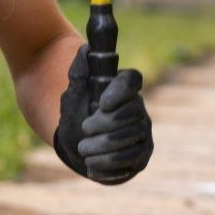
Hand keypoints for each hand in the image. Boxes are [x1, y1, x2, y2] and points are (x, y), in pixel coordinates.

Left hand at [54, 44, 152, 184]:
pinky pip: (131, 159)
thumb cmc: (76, 117)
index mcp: (121, 89)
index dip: (120, 91)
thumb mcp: (72, 97)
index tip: (103, 103)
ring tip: (84, 149)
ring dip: (103, 146)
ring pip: (130, 138)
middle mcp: (137, 108)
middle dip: (105, 125)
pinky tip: (92, 165)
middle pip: (131, 113)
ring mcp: (142, 131)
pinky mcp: (142, 153)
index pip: (132, 80)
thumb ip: (78, 74)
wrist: (77, 148)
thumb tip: (85, 49)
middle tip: (84, 130)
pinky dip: (108, 164)